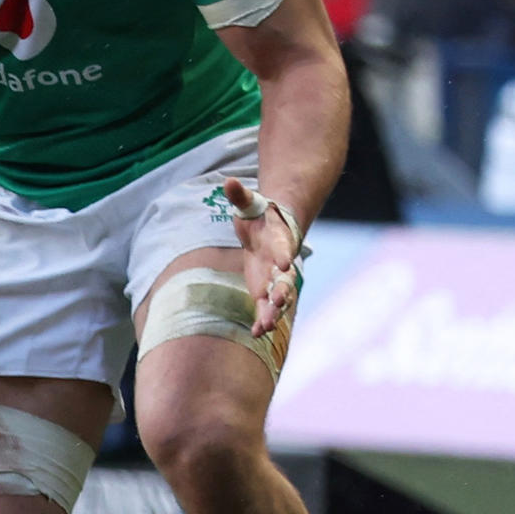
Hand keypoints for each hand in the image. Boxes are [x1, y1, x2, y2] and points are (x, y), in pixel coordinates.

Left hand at [222, 178, 301, 337]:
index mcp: (280, 239)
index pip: (285, 246)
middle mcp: (281, 261)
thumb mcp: (250, 203)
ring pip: (278, 298)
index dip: (284, 253)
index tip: (284, 262)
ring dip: (273, 311)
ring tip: (264, 326)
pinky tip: (255, 333)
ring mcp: (275, 278)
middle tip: (279, 301)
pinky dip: (263, 318)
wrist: (274, 227)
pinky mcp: (266, 289)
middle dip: (283, 289)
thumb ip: (240, 195)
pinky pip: (267, 306)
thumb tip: (228, 181)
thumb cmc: (260, 214)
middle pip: (286, 277)